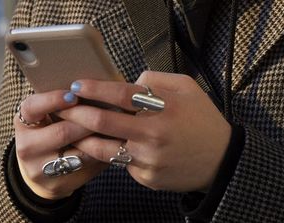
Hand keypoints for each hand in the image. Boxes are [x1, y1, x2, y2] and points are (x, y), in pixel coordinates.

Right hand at [13, 90, 107, 199]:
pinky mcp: (57, 184)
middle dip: (89, 120)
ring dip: (100, 138)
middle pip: (62, 132)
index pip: (32, 107)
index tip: (73, 95)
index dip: (53, 100)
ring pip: (78, 152)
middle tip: (111, 110)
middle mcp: (26, 145)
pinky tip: (114, 144)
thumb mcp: (50, 115)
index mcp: (23, 121)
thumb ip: (67, 102)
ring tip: (117, 126)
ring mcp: (39, 168)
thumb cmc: (52, 130)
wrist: (42, 170)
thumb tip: (99, 85)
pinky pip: (86, 166)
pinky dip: (102, 153)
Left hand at [57, 71, 231, 191]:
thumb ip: (156, 80)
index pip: (119, 94)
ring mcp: (148, 160)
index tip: (76, 85)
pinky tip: (102, 147)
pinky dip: (109, 154)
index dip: (94, 88)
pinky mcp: (146, 178)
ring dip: (83, 138)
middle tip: (62, 107)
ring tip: (72, 129)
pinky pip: (120, 164)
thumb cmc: (203, 121)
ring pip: (103, 149)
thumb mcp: (188, 88)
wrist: (221, 161)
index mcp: (164, 108)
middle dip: (76, 113)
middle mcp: (152, 135)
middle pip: (102, 122)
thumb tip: (127, 82)